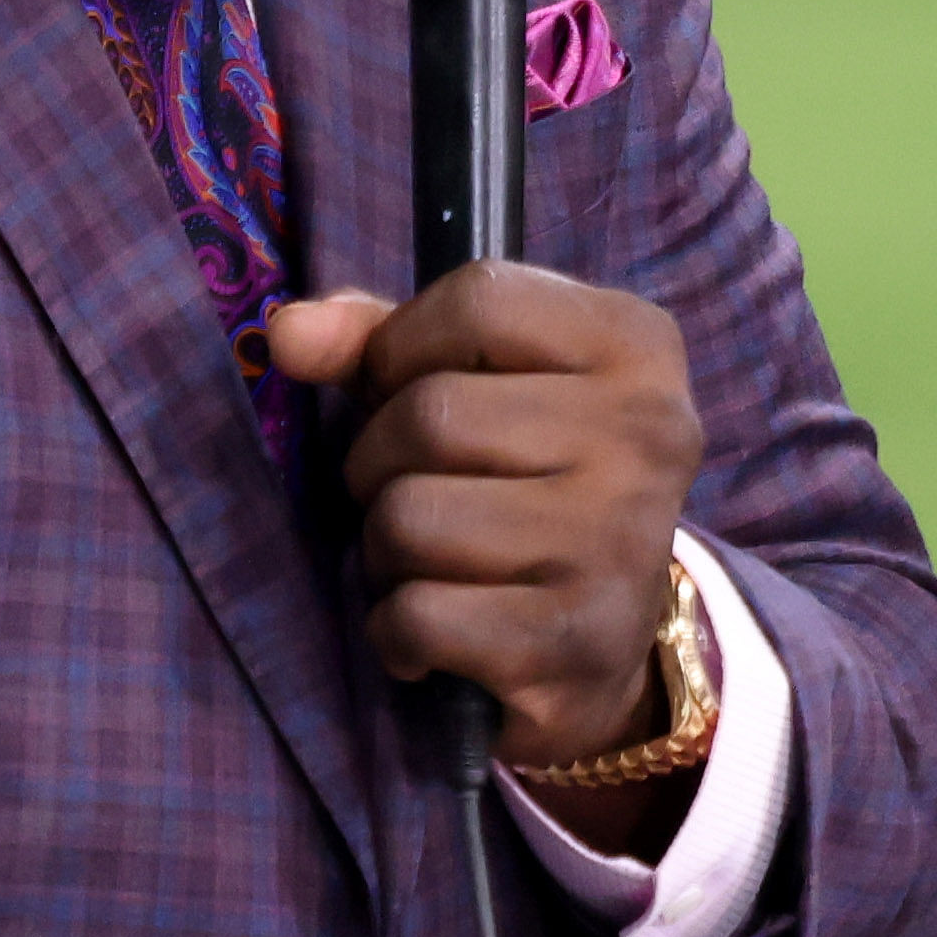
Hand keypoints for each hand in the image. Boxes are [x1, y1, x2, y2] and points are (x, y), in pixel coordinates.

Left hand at [262, 266, 703, 786]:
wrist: (609, 637)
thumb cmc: (526, 480)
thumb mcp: (477, 381)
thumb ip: (382, 341)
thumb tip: (289, 333)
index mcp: (634, 345)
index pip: (478, 300)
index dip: (404, 348)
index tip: (410, 391)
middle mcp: (647, 431)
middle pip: (430, 415)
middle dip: (380, 462)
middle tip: (420, 492)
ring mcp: (619, 536)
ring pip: (408, 518)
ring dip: (385, 553)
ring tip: (432, 563)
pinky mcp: (578, 636)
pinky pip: (417, 614)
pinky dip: (396, 632)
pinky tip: (435, 634)